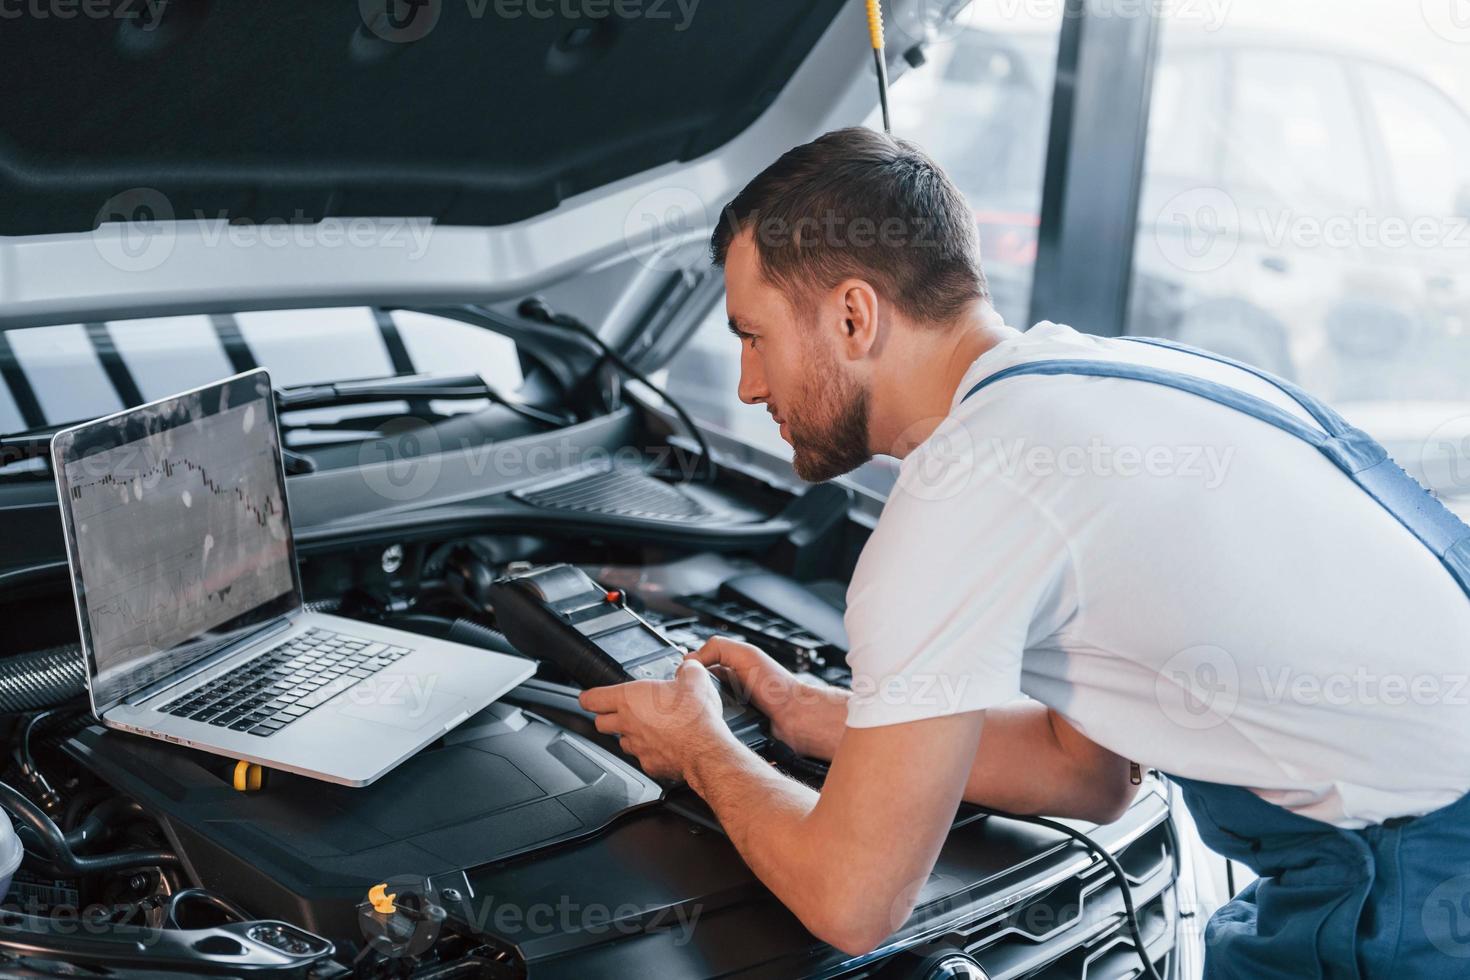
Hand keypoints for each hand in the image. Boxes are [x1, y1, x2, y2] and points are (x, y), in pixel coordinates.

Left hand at [578, 658, 735, 780]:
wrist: (707, 749)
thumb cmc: (695, 716)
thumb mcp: (694, 677)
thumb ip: (686, 668)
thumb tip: (688, 666)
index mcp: (630, 699)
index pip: (591, 699)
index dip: (587, 697)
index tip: (588, 697)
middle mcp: (628, 724)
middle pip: (601, 722)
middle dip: (606, 716)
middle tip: (618, 711)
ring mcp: (638, 747)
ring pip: (622, 741)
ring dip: (630, 734)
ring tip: (648, 728)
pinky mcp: (650, 765)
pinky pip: (643, 758)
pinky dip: (650, 752)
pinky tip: (665, 746)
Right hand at [685, 635, 845, 755]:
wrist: (794, 718)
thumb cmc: (776, 685)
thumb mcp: (745, 654)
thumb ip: (717, 648)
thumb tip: (689, 659)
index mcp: (730, 670)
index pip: (697, 670)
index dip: (687, 674)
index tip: (677, 678)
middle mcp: (728, 691)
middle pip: (696, 693)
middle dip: (690, 696)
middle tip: (685, 700)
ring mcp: (729, 713)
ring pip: (701, 713)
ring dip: (699, 714)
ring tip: (694, 715)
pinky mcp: (731, 732)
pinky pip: (712, 730)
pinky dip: (709, 729)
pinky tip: (708, 729)